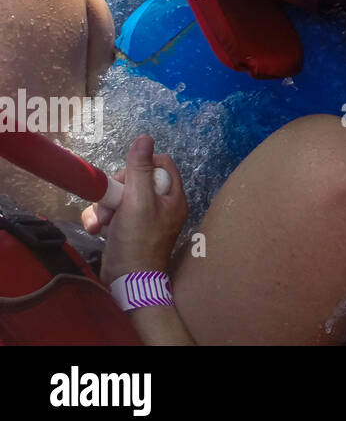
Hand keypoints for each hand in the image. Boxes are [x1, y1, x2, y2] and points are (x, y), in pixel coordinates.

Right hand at [84, 136, 186, 282]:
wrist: (127, 282)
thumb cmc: (137, 241)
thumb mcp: (138, 201)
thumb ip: (140, 170)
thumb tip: (145, 138)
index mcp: (173, 196)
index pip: (160, 164)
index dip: (141, 165)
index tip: (126, 178)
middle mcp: (162, 204)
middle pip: (136, 179)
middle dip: (116, 190)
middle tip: (110, 204)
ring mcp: (144, 217)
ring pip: (120, 196)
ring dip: (104, 206)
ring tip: (100, 222)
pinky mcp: (128, 229)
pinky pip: (113, 212)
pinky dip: (102, 218)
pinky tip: (96, 229)